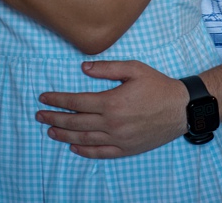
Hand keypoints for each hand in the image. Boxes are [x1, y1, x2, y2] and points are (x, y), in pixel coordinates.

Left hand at [35, 60, 187, 157]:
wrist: (182, 109)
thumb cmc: (157, 85)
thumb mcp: (133, 69)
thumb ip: (106, 68)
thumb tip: (82, 68)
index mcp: (111, 101)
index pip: (76, 102)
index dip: (57, 100)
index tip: (43, 98)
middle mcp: (113, 123)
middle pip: (76, 122)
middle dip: (55, 117)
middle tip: (38, 115)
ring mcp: (120, 138)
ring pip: (85, 139)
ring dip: (64, 135)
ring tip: (49, 130)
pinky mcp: (128, 148)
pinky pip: (102, 152)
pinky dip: (85, 151)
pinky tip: (73, 146)